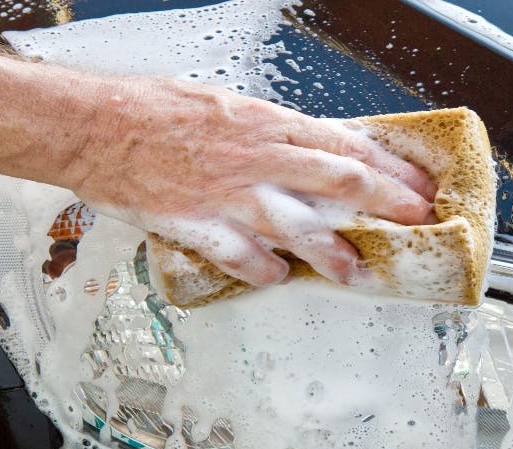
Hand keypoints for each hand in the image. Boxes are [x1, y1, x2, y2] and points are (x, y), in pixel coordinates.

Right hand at [62, 77, 436, 286]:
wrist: (94, 126)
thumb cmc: (155, 111)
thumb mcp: (225, 107)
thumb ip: (270, 133)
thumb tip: (310, 152)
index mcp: (266, 123)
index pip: (346, 145)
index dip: (390, 167)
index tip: (417, 183)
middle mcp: (257, 158)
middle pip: (340, 182)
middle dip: (387, 204)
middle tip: (416, 222)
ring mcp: (230, 194)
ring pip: (300, 227)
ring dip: (335, 252)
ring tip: (356, 271)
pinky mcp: (199, 224)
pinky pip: (243, 256)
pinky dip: (266, 271)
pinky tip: (280, 278)